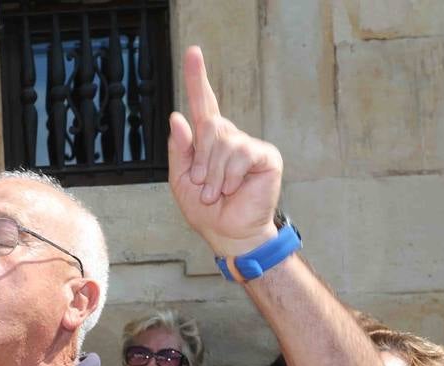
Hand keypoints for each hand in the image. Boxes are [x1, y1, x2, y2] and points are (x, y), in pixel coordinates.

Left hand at [168, 46, 282, 259]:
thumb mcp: (181, 180)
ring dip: (213, 174)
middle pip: (209, 125)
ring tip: (217, 193)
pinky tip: (233, 189)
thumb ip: (180, 150)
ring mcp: (249, 145)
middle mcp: (229, 137)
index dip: (198, 79)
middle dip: (200, 160)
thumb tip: (177, 117)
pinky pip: (240, 154)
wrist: (229, 234)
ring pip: (223, 143)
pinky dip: (230, 176)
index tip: (193, 52)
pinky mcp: (266, 156)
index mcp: (208, 141)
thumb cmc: (207, 210)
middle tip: (203, 185)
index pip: (203, 105)